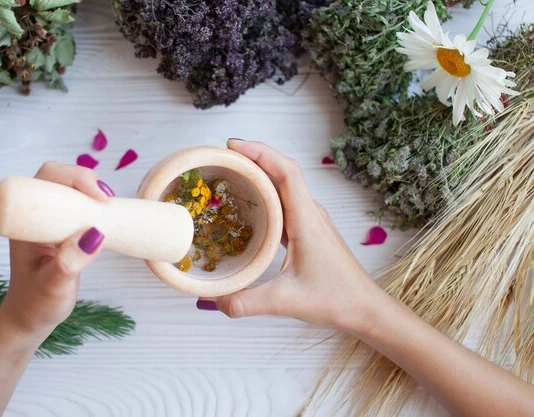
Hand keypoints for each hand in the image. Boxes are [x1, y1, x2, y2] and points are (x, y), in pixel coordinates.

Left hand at [0, 162, 113, 342]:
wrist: (31, 318)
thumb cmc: (36, 304)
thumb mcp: (53, 287)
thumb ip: (69, 263)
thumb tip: (95, 233)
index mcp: (23, 221)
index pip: (44, 180)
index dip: (72, 178)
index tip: (98, 197)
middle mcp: (34, 215)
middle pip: (58, 177)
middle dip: (85, 180)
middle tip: (107, 201)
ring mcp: (48, 220)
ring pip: (70, 189)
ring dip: (92, 192)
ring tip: (109, 208)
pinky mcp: (62, 228)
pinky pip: (79, 205)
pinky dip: (95, 205)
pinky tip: (107, 216)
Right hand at [200, 140, 378, 331]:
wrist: (365, 308)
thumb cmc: (336, 299)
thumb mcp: (287, 301)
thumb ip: (247, 301)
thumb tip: (213, 300)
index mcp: (307, 220)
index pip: (286, 171)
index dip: (260, 152)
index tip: (233, 145)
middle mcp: (310, 213)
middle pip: (282, 171)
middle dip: (253, 158)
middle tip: (222, 158)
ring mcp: (310, 220)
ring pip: (284, 186)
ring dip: (260, 174)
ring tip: (230, 174)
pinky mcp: (308, 230)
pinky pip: (284, 202)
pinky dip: (265, 195)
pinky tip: (247, 205)